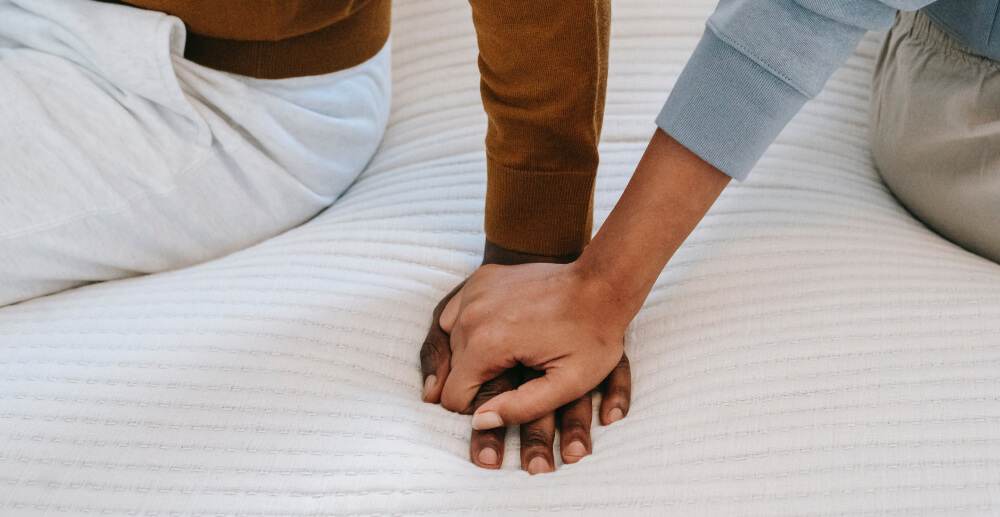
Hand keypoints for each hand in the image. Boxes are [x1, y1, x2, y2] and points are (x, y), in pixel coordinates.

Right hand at [420, 241, 631, 472]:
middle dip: (476, 382)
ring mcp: (474, 290)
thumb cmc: (593, 337)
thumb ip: (521, 408)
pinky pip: (456, 315)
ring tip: (508, 357)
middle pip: (451, 370)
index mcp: (488, 342)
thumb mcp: (568, 384)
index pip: (453, 396)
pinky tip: (496, 335)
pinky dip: (469, 329)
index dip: (478, 410)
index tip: (506, 403)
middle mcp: (472, 314)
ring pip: (451, 342)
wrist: (602, 285)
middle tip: (515, 377)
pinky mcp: (480, 278)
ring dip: (471, 356)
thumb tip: (479, 422)